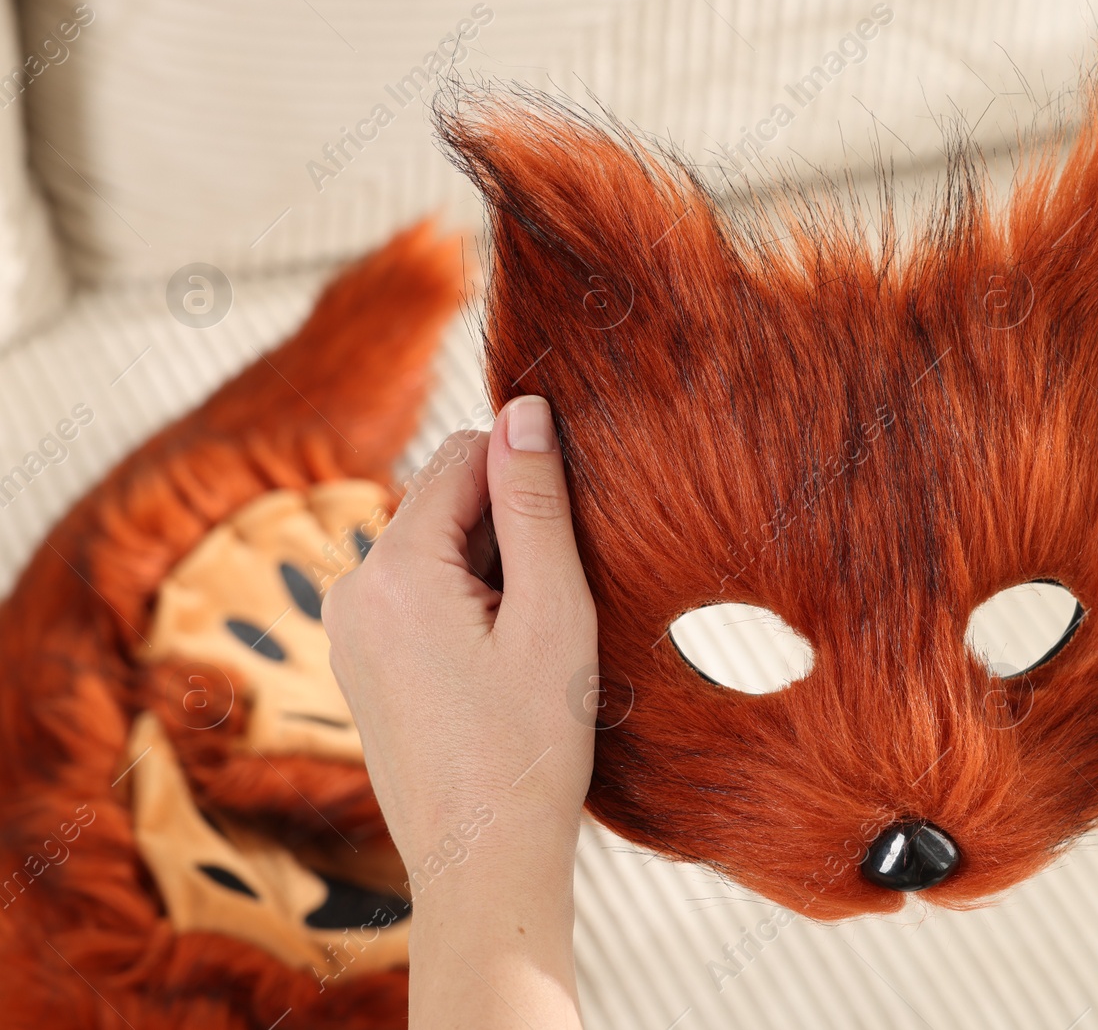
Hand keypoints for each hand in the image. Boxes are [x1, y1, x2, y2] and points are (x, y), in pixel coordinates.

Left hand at [325, 395, 594, 1028]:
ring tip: (528, 643)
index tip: (574, 534)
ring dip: (492, 568)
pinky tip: (501, 663)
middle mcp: (353, 588)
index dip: (531, 476)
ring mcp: (350, 628)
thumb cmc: (530, 745)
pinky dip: (467, 603)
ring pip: (437, 546)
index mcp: (395, 569)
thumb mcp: (552, 613)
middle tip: (554, 606)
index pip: (466, 454)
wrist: (482, 862)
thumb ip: (536, 504)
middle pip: (447, 500)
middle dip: (509, 528)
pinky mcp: (361, 660)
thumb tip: (524, 408)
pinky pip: (419, 591)